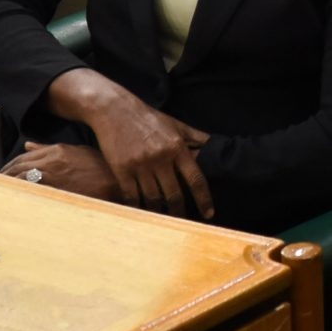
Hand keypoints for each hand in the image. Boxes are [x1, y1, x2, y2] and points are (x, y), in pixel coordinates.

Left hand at [5, 142, 121, 201]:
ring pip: (20, 178)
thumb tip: (28, 145)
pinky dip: (19, 194)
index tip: (5, 172)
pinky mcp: (54, 191)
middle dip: (5, 174)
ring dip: (9, 185)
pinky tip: (14, 199)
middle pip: (18, 166)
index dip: (10, 165)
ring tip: (1, 193)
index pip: (23, 156)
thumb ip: (49, 148)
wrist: (116, 182)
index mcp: (56, 150)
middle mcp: (50, 162)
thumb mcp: (77, 152)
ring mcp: (52, 177)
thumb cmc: (100, 167)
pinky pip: (30, 192)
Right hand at [81, 96, 213, 218]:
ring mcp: (141, 165)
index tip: (209, 213)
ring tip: (163, 219)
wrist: (115, 110)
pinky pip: (132, 196)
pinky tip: (142, 212)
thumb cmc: (148, 118)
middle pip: (174, 194)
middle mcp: (161, 158)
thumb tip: (216, 146)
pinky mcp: (122, 170)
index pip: (196, 179)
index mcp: (177, 147)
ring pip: (154, 198)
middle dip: (180, 210)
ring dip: (159, 212)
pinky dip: (138, 207)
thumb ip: (197, 138)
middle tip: (183, 220)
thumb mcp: (176, 124)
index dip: (204, 199)